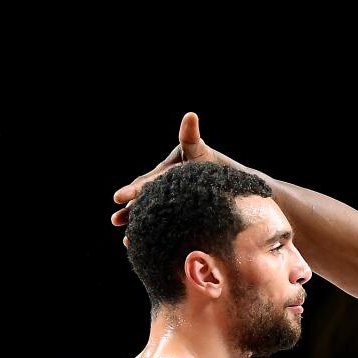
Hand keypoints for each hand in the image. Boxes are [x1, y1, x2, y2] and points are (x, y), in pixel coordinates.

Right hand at [111, 112, 220, 240]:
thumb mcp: (202, 153)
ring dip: (134, 217)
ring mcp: (174, 196)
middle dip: (132, 204)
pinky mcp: (179, 210)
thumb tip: (189, 115)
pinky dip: (149, 228)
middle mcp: (169, 181)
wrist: (241, 191)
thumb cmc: (221, 170)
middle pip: (148, 194)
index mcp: (170, 168)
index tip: (119, 197)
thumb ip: (190, 137)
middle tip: (116, 216)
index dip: (136, 189)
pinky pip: (162, 218)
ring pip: (151, 207)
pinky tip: (135, 242)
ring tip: (119, 228)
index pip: (151, 179)